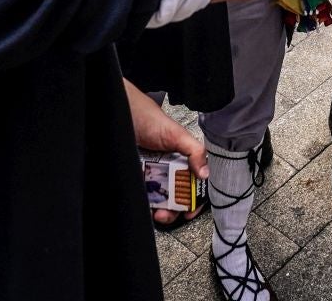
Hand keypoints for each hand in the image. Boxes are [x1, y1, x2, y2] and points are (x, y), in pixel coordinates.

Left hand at [124, 83, 208, 224]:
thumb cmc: (153, 122)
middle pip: (179, 197)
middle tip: (169, 214)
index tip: (190, 211)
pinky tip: (148, 206)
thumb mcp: (178, 135)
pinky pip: (146, 195)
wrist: (126, 118)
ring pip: (162, 199)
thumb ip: (195, 151)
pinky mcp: (141, 178)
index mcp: (185, 161)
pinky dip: (148, 203)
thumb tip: (205, 174)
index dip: (195, 199)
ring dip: (162, 210)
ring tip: (157, 212)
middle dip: (176, 209)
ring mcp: (156, 175)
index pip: (195, 184)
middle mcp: (171, 170)